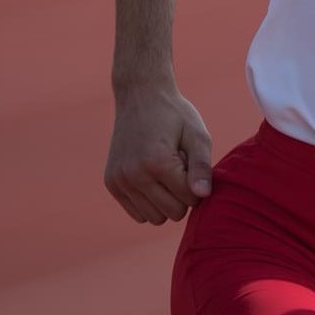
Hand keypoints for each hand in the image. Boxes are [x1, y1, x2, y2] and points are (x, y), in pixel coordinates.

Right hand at [104, 84, 213, 224]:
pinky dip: (149, 202)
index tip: (190, 162)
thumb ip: (202, 167)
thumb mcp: (197, 135)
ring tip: (165, 172)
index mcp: (158, 163)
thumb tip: (203, 196)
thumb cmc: (175, 114)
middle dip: (182, 195)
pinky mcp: (111, 183)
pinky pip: (137, 213)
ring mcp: (119, 181)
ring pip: (154, 218)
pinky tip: (152, 178)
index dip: (197, 184)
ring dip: (165, 201)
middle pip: (172, 213)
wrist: (140, 95)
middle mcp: (134, 175)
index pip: (190, 199)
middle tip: (179, 167)